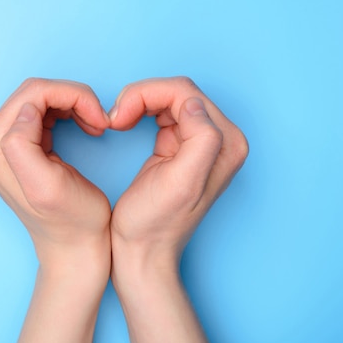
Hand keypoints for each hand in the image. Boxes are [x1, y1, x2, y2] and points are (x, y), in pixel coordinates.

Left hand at [0, 78, 111, 342]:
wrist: (73, 248)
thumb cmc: (72, 221)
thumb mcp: (49, 185)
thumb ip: (24, 145)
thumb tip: (26, 110)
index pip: (33, 93)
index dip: (73, 97)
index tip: (100, 121)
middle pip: (33, 92)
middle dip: (72, 98)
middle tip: (99, 120)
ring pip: (38, 97)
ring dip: (71, 104)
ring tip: (94, 124)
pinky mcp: (11, 145)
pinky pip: (39, 109)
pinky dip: (65, 111)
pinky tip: (82, 126)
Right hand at [108, 76, 247, 342]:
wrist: (140, 251)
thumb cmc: (154, 224)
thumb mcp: (180, 184)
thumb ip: (201, 139)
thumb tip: (191, 102)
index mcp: (226, 144)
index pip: (186, 93)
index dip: (147, 95)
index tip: (119, 118)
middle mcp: (221, 139)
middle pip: (178, 91)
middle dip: (142, 97)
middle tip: (115, 119)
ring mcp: (201, 142)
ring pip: (168, 97)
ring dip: (138, 103)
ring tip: (118, 122)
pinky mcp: (180, 145)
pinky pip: (162, 110)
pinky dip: (139, 110)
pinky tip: (125, 124)